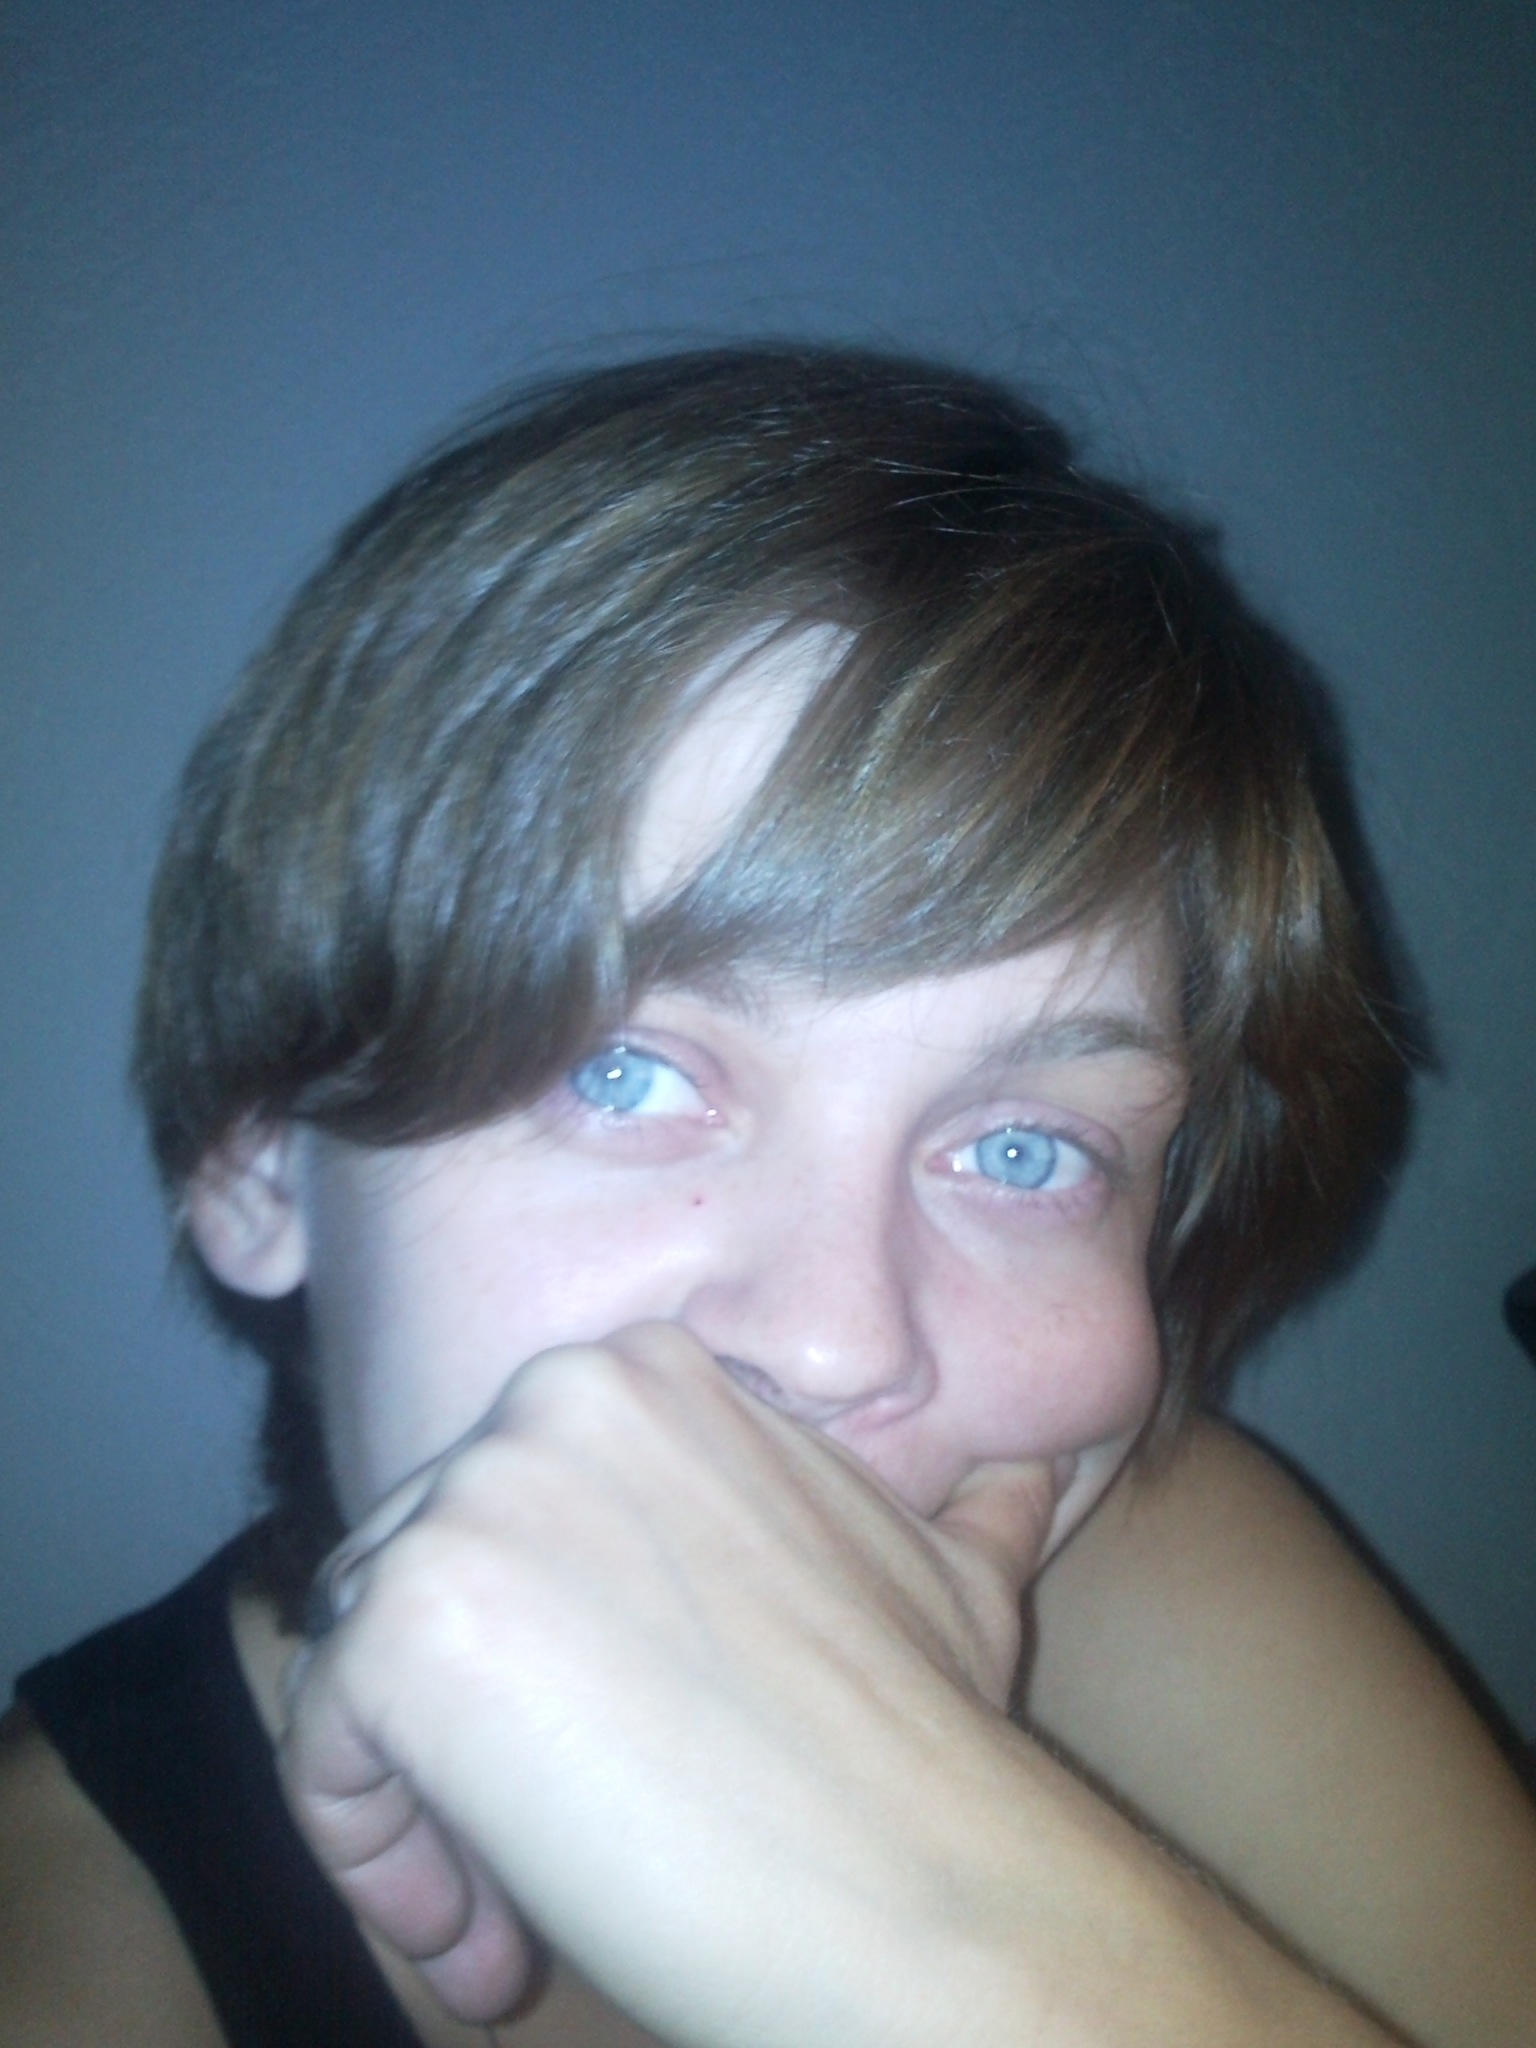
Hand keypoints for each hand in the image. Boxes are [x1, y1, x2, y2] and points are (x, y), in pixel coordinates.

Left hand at [278, 1322, 1056, 2039]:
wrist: (926, 1882)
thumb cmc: (935, 1738)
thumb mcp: (949, 1576)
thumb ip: (955, 1505)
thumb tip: (1025, 1471)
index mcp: (647, 1374)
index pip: (513, 1509)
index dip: (543, 1646)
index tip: (611, 1765)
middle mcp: (548, 1401)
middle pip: (428, 1574)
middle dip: (477, 1725)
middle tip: (560, 1854)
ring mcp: (472, 1502)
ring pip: (366, 1663)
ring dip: (427, 1803)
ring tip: (520, 1916)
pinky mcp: (404, 1625)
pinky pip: (324, 1754)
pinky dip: (376, 1860)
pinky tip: (481, 1944)